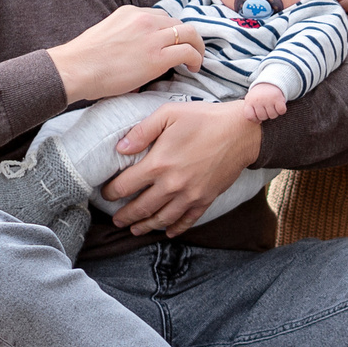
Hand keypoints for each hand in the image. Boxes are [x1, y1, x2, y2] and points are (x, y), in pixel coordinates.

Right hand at [47, 5, 202, 103]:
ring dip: (197, 46)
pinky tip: (194, 67)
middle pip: (177, 22)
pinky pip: (188, 52)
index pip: (160, 16)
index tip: (171, 42)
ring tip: (197, 59)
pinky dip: (196, 58)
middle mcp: (144, 19)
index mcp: (130, 12)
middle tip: (190, 50)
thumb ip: (125, 37)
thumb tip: (134, 55)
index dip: (169, 30)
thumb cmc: (84, 60)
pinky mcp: (158, 57)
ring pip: (189, 33)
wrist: (76, 69)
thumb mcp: (106, 34)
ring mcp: (152, 37)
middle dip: (186, 36)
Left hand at [106, 102, 261, 234]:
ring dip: (145, 227)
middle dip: (125, 216)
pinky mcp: (205, 199)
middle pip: (141, 208)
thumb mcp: (169, 114)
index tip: (105, 195)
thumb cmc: (204, 119)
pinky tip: (168, 232)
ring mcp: (189, 195)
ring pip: (161, 219)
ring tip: (135, 229)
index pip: (125, 186)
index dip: (111, 193)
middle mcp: (172, 184)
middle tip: (116, 220)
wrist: (241, 132)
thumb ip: (142, 131)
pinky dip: (175, 229)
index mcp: (159, 163)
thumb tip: (120, 147)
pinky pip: (187, 220)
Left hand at [242, 82, 287, 121]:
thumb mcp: (251, 101)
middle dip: (266, 114)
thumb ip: (250, 112)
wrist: (269, 82)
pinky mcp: (277, 98)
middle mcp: (257, 100)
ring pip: (272, 115)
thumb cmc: (259, 96)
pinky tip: (278, 105)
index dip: (255, 119)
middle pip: (262, 117)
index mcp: (249, 101)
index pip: (249, 117)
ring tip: (272, 105)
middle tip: (266, 107)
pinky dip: (281, 110)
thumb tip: (258, 122)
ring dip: (274, 112)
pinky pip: (281, 111)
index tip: (257, 114)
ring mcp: (267, 99)